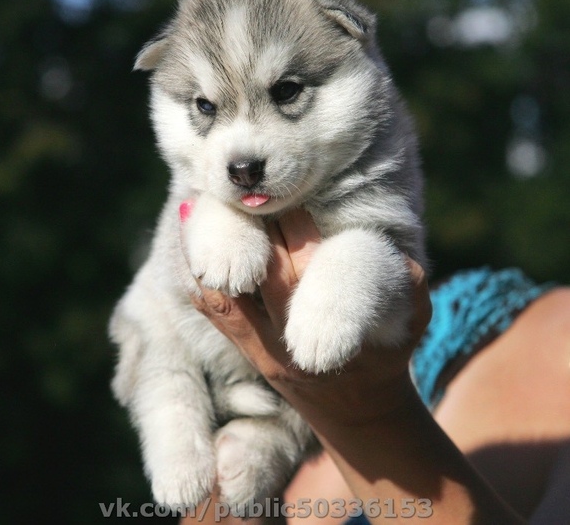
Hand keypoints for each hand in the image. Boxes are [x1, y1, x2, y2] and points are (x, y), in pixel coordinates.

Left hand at [184, 204, 431, 435]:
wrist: (356, 409)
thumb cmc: (385, 354)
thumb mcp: (413, 322)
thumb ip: (410, 286)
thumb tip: (394, 252)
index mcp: (337, 325)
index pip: (314, 266)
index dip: (297, 225)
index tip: (290, 194)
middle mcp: (295, 340)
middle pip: (270, 272)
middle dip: (259, 227)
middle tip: (246, 189)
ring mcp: (264, 348)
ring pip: (229, 292)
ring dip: (214, 248)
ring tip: (194, 202)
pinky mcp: (245, 349)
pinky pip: (213, 310)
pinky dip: (196, 274)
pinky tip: (185, 237)